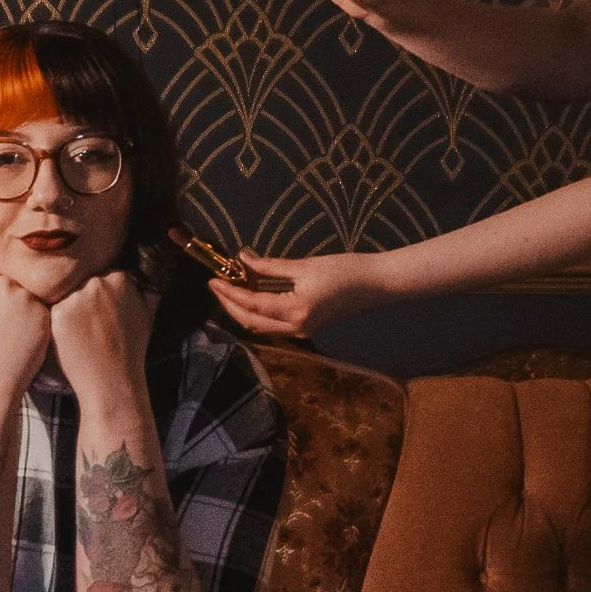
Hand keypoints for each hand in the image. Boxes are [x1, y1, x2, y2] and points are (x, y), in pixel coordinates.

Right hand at [0, 255, 51, 398]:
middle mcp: (1, 283)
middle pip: (13, 283)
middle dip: (11, 302)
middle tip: (3, 330)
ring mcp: (23, 297)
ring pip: (29, 295)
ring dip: (26, 311)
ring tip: (13, 336)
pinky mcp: (42, 312)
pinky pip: (44, 310)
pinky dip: (38, 323)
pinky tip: (26, 341)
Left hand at [50, 271, 157, 404]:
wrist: (112, 381)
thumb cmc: (130, 350)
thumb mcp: (148, 314)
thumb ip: (147, 288)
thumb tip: (150, 269)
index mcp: (121, 278)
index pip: (103, 274)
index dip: (102, 296)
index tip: (104, 314)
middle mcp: (98, 283)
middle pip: (83, 282)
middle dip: (86, 300)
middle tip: (93, 326)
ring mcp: (77, 297)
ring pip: (67, 294)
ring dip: (71, 310)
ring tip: (84, 334)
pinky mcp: (58, 313)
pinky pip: (54, 310)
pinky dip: (60, 323)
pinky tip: (72, 338)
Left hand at [209, 249, 388, 336]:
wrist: (378, 285)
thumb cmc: (346, 270)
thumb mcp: (305, 265)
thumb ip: (271, 266)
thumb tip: (244, 260)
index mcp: (295, 312)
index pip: (251, 305)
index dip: (229, 293)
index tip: (213, 279)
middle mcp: (296, 328)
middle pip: (251, 323)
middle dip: (230, 306)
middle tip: (216, 286)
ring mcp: (302, 332)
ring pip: (261, 327)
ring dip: (242, 311)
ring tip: (229, 291)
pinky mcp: (307, 328)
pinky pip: (273, 325)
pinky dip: (258, 313)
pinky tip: (251, 297)